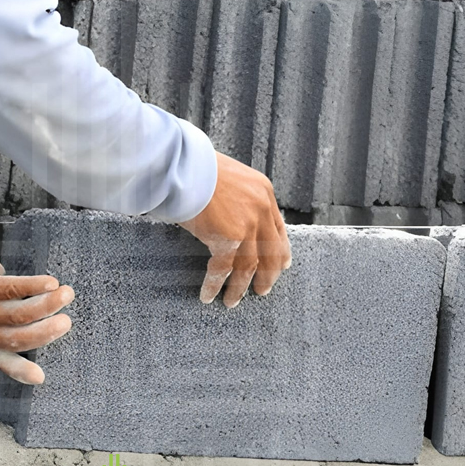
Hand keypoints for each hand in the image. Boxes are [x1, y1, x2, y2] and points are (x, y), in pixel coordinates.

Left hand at [0, 240, 74, 384]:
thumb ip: (6, 324)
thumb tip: (42, 327)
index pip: (1, 360)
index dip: (20, 372)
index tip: (40, 377)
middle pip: (17, 337)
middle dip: (47, 332)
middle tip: (66, 322)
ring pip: (17, 313)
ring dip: (47, 305)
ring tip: (66, 295)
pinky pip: (10, 288)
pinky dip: (34, 286)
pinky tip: (50, 283)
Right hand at [180, 152, 291, 307]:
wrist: (181, 163)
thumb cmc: (195, 166)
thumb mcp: (228, 176)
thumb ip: (236, 196)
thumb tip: (228, 214)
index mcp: (263, 192)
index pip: (278, 227)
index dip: (281, 250)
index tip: (283, 265)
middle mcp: (261, 209)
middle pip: (271, 252)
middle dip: (268, 274)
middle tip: (263, 290)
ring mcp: (246, 225)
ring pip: (249, 266)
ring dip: (240, 287)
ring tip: (232, 301)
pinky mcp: (227, 238)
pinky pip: (222, 269)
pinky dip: (214, 285)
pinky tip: (208, 296)